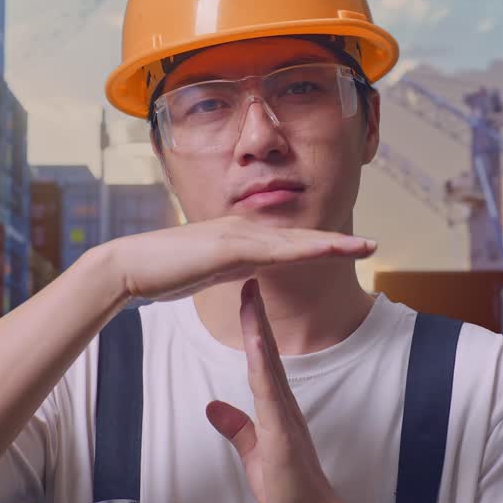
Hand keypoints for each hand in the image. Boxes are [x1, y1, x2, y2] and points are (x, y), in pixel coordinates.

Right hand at [109, 216, 376, 302]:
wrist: (130, 266)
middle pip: (300, 239)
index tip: (350, 250)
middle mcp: (243, 230)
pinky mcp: (226, 247)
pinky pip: (271, 251)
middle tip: (372, 246)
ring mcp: (236, 236)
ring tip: (362, 248)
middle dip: (338, 242)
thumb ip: (229, 267)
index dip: (322, 246)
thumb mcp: (207, 271)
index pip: (289, 244)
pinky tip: (324, 252)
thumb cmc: (162, 271)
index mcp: (240, 237)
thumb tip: (247, 272)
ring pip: (293, 242)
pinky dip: (300, 251)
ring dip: (330, 244)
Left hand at [204, 278, 350, 502]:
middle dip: (257, 314)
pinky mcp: (283, 432)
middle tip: (249, 277)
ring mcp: (284, 415)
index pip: (261, 357)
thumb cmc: (288, 489)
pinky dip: (264, 365)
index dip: (253, 325)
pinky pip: (271, 392)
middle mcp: (283, 403)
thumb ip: (237, 428)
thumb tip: (214, 406)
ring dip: (259, 329)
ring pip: (269, 363)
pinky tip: (257, 344)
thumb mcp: (253, 453)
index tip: (245, 295)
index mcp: (276, 405)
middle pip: (267, 350)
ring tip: (250, 297)